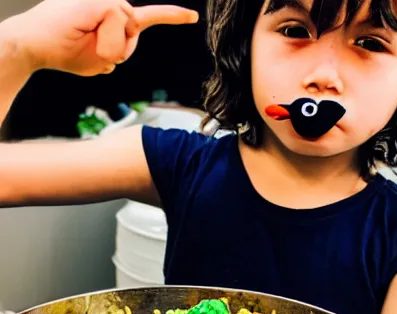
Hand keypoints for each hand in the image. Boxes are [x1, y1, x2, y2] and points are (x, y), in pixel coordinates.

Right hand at [2, 0, 197, 75]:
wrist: (35, 46)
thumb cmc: (64, 52)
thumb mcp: (98, 57)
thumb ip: (114, 53)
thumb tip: (116, 57)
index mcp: (111, 16)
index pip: (147, 16)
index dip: (171, 16)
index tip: (192, 17)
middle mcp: (109, 3)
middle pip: (135, 31)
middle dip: (119, 48)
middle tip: (87, 46)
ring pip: (128, 28)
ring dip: (109, 45)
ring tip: (84, 39)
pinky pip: (119, 24)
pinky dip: (105, 39)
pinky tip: (85, 33)